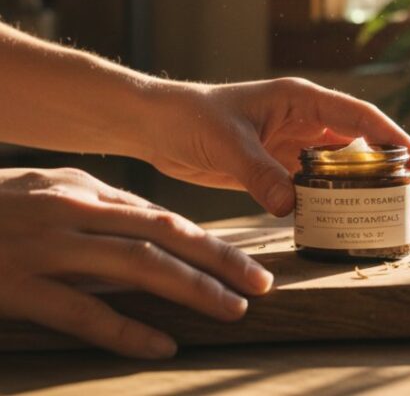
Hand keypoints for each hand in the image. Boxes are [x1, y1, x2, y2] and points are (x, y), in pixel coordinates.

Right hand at [0, 168, 273, 358]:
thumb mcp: (42, 192)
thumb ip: (94, 206)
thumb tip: (149, 225)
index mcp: (80, 189)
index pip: (161, 215)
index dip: (209, 241)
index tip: (246, 262)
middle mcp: (70, 212)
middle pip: (163, 234)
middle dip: (218, 260)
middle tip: (260, 284)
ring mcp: (43, 248)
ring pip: (134, 266)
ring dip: (190, 289)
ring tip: (230, 309)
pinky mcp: (14, 286)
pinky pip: (80, 311)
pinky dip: (125, 330)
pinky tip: (161, 345)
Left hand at [143, 78, 409, 220]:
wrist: (156, 125)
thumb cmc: (190, 117)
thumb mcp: (228, 143)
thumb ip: (261, 173)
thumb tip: (293, 207)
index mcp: (301, 99)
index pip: (361, 118)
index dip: (395, 141)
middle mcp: (306, 119)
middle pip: (362, 147)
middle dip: (393, 176)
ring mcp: (295, 143)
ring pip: (344, 169)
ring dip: (368, 192)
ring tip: (393, 222)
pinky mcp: (280, 165)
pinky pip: (317, 186)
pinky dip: (334, 202)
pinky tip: (347, 222)